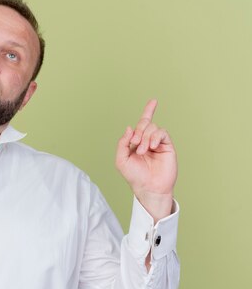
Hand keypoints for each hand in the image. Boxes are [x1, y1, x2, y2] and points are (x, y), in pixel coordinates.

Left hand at [115, 99, 176, 221]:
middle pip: (145, 124)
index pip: (142, 124)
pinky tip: (152, 146)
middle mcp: (148, 141)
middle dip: (139, 130)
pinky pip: (162, 133)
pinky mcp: (167, 146)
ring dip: (145, 137)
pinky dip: (155, 136)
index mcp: (137, 142)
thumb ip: (122, 143)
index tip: (154, 101)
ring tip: (143, 150)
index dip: (148, 111)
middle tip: (136, 144)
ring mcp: (158, 143)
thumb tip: (130, 128)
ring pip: (153, 128)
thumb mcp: (121, 159)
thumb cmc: (134, 176)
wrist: (148, 187)